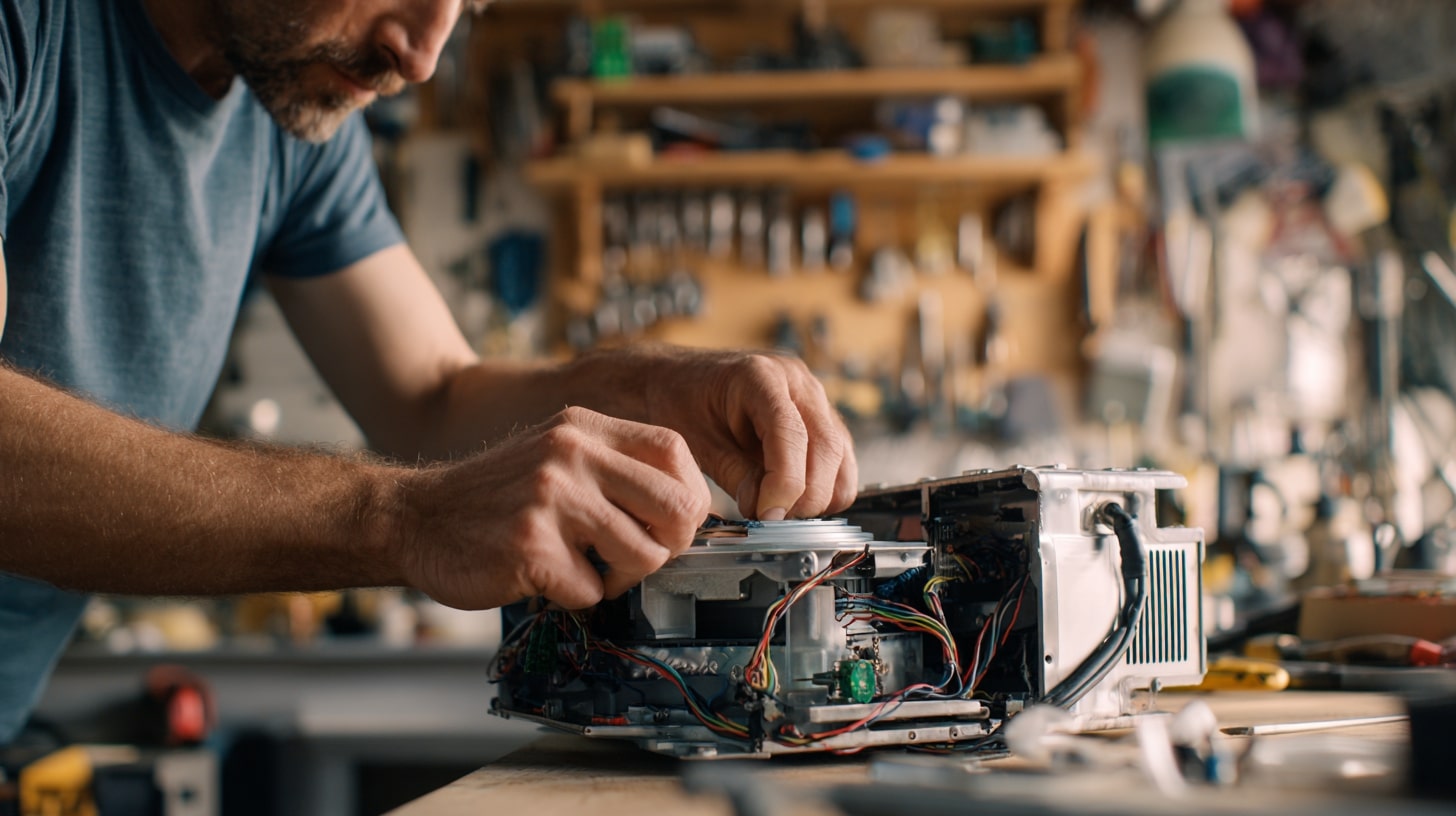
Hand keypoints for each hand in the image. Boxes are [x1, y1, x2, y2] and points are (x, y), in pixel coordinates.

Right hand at [393, 407, 711, 609]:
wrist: (413, 517)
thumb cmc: (495, 497)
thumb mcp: (557, 454)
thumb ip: (615, 468)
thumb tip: (688, 512)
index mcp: (585, 427)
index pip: (676, 454)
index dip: (686, 500)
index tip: (665, 525)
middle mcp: (572, 453)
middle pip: (678, 510)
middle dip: (667, 547)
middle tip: (634, 556)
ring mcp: (551, 497)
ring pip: (644, 557)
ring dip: (618, 578)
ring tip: (583, 567)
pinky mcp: (530, 546)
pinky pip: (592, 590)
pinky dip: (574, 596)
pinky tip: (544, 577)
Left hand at [637, 347, 857, 519]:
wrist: (676, 378)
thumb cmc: (681, 401)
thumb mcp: (696, 440)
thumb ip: (735, 474)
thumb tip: (767, 512)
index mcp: (759, 375)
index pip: (791, 433)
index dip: (785, 483)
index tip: (767, 515)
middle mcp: (797, 381)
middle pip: (827, 447)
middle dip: (805, 496)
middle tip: (771, 520)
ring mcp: (814, 398)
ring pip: (841, 457)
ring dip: (818, 494)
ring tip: (779, 510)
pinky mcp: (822, 419)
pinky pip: (840, 460)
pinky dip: (825, 487)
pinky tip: (791, 497)